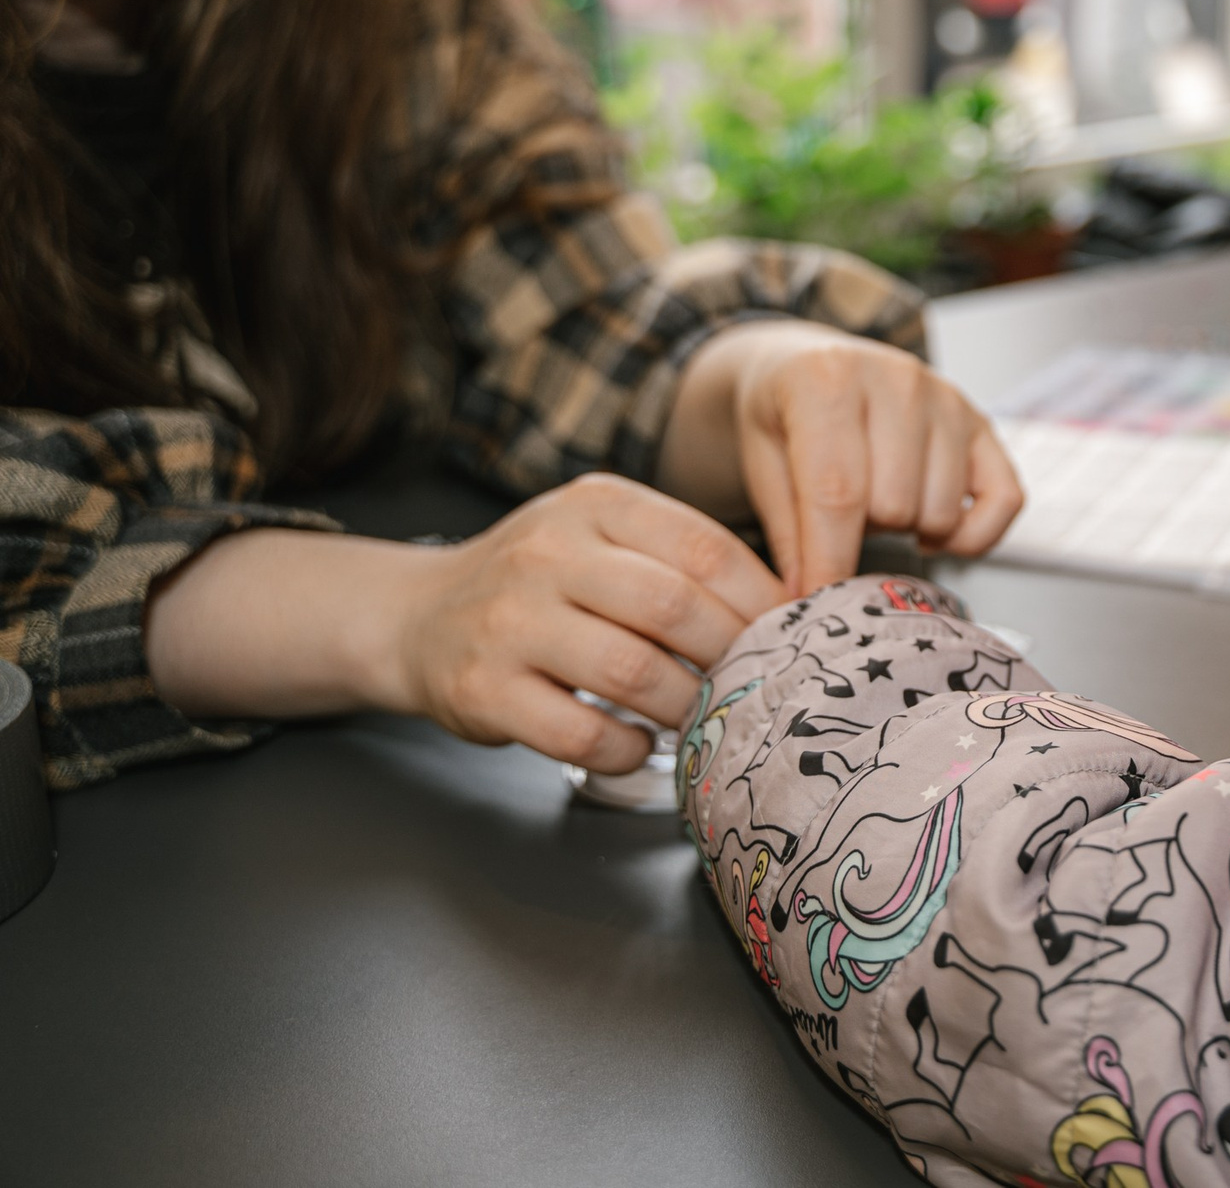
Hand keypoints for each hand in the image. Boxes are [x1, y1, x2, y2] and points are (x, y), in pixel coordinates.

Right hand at [380, 475, 784, 772]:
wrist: (418, 616)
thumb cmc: (538, 581)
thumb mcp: (601, 534)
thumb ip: (678, 556)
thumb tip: (784, 607)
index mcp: (595, 504)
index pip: (703, 546)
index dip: (760, 597)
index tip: (788, 632)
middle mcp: (548, 553)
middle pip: (674, 608)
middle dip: (729, 654)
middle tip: (754, 682)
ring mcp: (511, 622)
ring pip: (632, 672)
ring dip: (684, 704)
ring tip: (702, 715)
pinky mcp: (484, 690)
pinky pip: (580, 732)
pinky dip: (628, 748)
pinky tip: (642, 744)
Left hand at [661, 320, 1024, 595]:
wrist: (810, 366)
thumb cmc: (783, 417)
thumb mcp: (760, 463)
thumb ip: (786, 530)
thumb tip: (806, 599)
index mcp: (829, 380)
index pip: (838, 491)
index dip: (828, 559)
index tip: (815, 603)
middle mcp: (899, 380)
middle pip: (894, 506)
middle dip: (861, 535)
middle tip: (838, 521)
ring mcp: (948, 399)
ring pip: (941, 511)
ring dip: (908, 531)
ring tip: (877, 508)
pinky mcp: (982, 422)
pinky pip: (1006, 500)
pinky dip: (973, 535)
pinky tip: (931, 530)